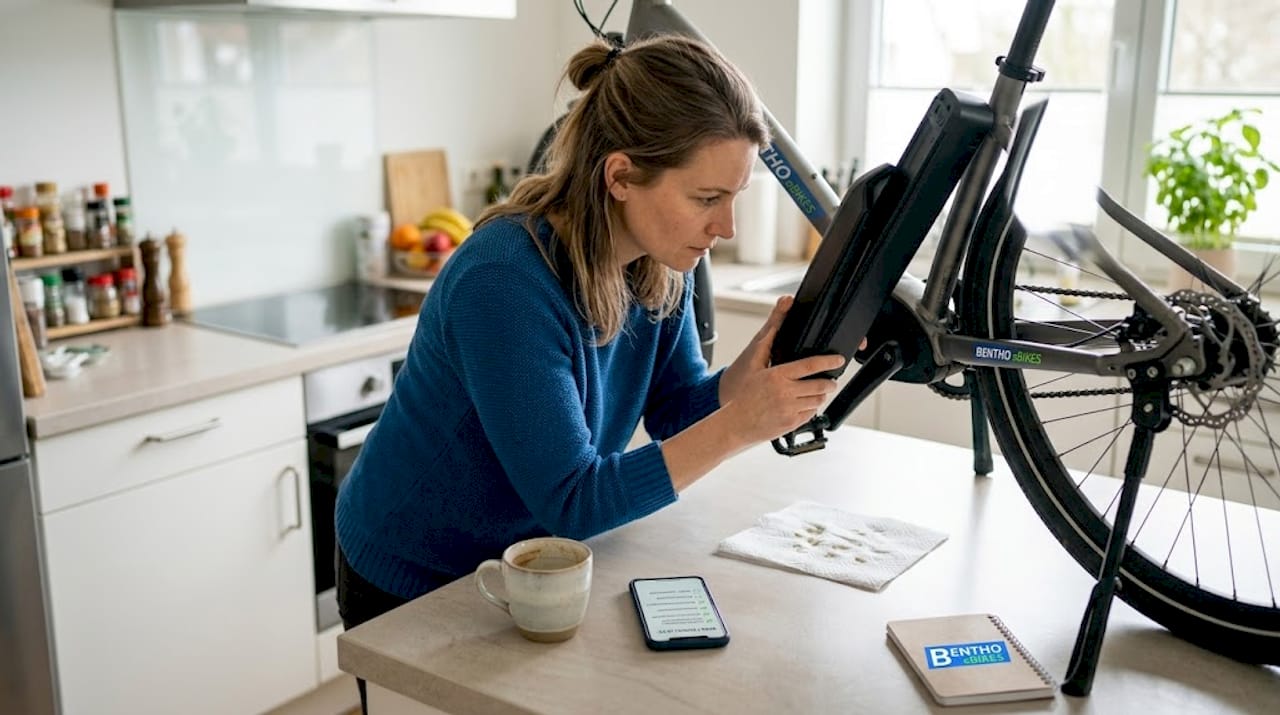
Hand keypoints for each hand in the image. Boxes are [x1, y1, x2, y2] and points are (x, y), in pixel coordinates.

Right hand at [719, 296, 845, 442]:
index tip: (838, 360)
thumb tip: (776, 325)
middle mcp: (785, 393)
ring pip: (818, 401)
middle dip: (830, 382)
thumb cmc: (742, 396)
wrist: (734, 424)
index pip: (810, 365)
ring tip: (818, 392)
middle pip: (820, 385)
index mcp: (777, 376)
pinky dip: (811, 408)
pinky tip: (805, 404)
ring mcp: (789, 410)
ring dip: (821, 395)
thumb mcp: (752, 367)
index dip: (828, 361)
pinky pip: (810, 414)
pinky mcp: (791, 424)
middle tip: (832, 380)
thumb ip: (767, 346)